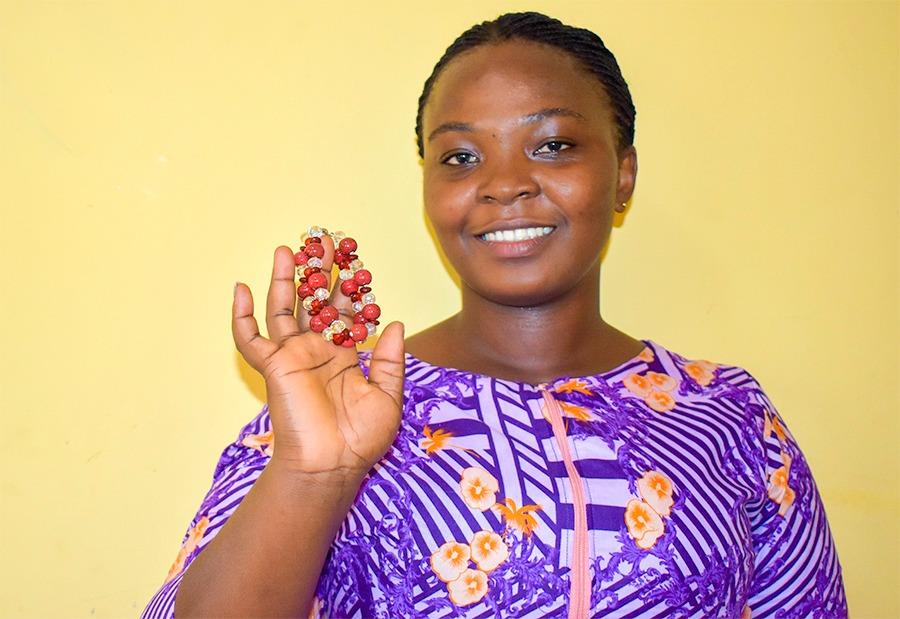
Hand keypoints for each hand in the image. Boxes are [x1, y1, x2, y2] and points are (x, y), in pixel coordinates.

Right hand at [231, 236, 404, 479]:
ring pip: (284, 309)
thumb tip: (396, 323)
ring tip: (290, 248)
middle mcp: (317, 350)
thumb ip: (391, 359)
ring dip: (285, 280)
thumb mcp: (388, 396)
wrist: (332, 466)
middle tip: (324, 241)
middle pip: (314, 302)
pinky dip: (242, 315)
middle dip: (319, 272)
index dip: (351, 288)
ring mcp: (293, 356)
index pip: (346, 313)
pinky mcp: (273, 366)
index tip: (357, 261)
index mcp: (344, 356)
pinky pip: (250, 338)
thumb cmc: (361, 439)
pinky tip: (241, 287)